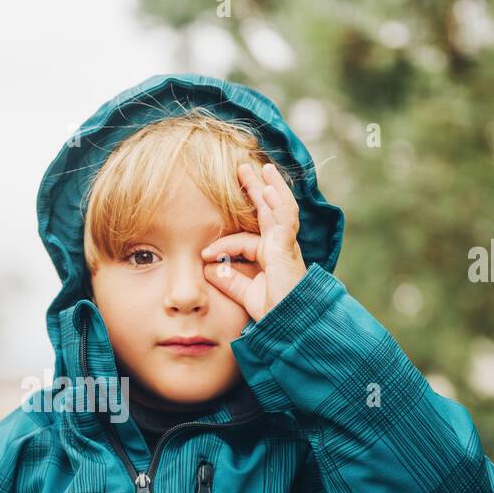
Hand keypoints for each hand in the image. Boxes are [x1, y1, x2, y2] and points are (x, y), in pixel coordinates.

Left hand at [201, 161, 307, 322]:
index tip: (202, 254)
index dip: (223, 245)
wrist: (291, 324)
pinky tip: (269, 188)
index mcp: (272, 256)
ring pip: (280, 209)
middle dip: (256, 189)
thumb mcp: (246, 294)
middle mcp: (282, 247)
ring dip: (271, 186)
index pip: (245, 239)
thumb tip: (209, 267)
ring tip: (262, 168)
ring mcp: (287, 246)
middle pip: (268, 211)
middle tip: (244, 168)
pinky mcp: (289, 248)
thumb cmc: (274, 312)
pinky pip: (284, 220)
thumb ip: (230, 280)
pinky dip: (277, 203)